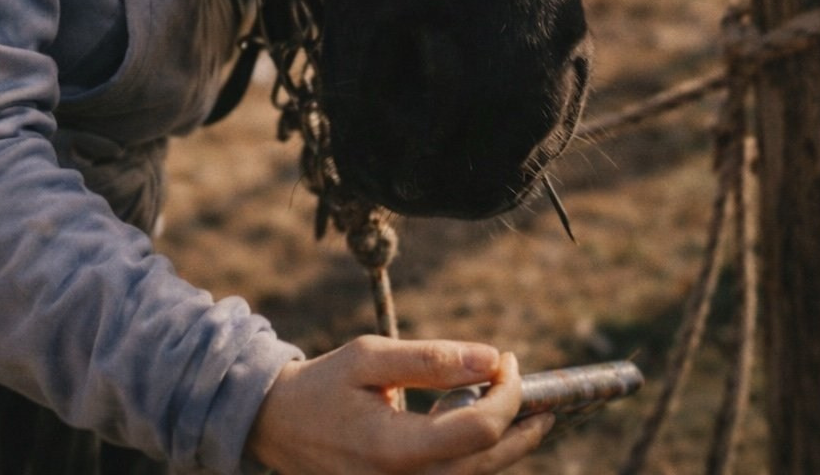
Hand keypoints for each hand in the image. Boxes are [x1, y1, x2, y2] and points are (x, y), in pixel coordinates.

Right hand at [245, 335, 553, 473]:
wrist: (279, 426)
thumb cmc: (325, 384)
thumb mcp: (371, 357)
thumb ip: (432, 359)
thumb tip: (492, 357)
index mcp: (394, 448)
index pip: (478, 430)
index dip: (507, 396)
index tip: (509, 360)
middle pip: (488, 463)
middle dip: (522, 426)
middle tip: (540, 394)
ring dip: (507, 446)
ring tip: (522, 409)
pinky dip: (478, 456)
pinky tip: (481, 426)